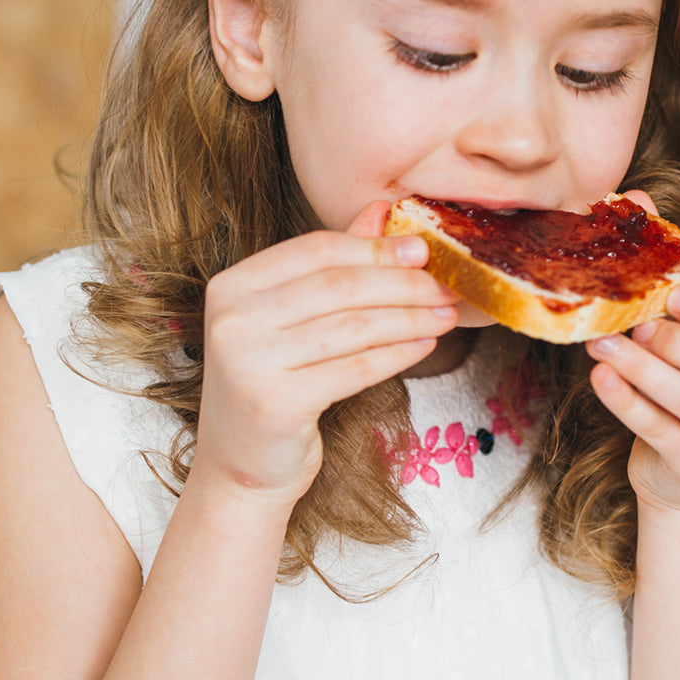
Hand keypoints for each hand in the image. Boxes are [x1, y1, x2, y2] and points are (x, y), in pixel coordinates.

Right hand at [191, 202, 458, 502]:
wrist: (241, 468)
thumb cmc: (274, 388)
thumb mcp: (292, 322)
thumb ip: (332, 266)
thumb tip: (382, 211)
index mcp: (232, 286)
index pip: (316, 250)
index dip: (375, 248)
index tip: (423, 249)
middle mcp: (233, 319)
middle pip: (339, 286)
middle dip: (403, 283)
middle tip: (446, 285)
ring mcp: (249, 362)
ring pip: (352, 327)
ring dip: (409, 319)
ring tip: (445, 316)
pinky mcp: (275, 404)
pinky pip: (355, 369)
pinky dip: (396, 355)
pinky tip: (424, 346)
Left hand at [584, 193, 679, 513]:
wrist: (674, 470)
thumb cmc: (671, 384)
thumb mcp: (672, 332)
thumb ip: (660, 272)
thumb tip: (636, 199)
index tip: (674, 295)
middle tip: (636, 326)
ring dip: (644, 371)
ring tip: (601, 347)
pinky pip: (663, 432)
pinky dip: (628, 404)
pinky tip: (600, 378)